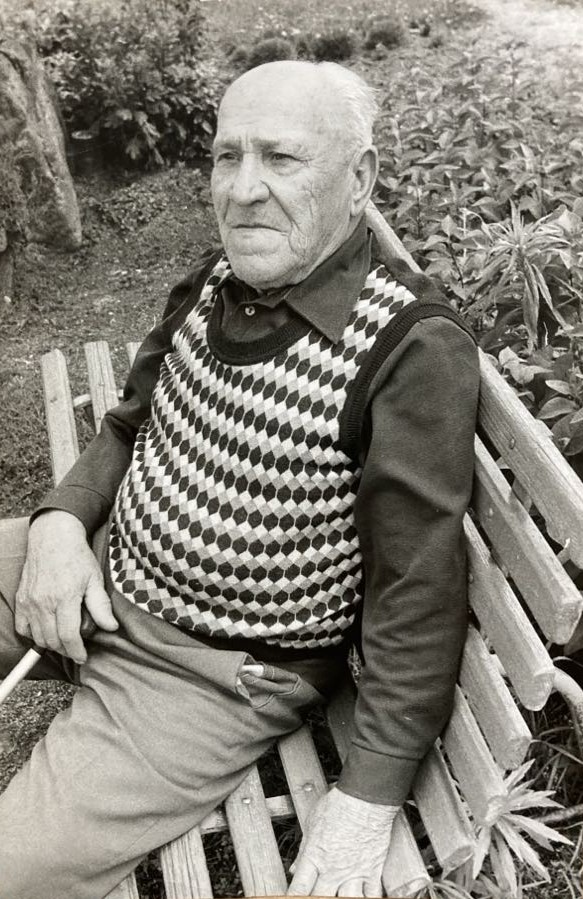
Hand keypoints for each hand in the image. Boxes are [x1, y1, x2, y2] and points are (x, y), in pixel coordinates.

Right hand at [15, 510, 117, 663]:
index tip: (82, 656)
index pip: (69, 637)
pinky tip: (45, 630)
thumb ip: (101, 605)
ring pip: (37, 637)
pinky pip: (22, 627)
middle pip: (52, 641)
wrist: (53, 538)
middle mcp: (44, 602)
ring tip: (63, 640)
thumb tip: (111, 627)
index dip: (77, 652)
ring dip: (51, 644)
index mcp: (65, 598)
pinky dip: (32, 634)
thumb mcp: (95, 579)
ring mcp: (30, 601)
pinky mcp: (21, 599)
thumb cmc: (77, 557)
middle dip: (66, 649)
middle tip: (75, 648)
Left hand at [287, 786, 397, 896]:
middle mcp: (333, 870)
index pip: (299, 889)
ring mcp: (354, 873)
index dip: (293, 898)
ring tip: (338, 893)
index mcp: (315, 857)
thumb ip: (303, 850)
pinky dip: (367, 898)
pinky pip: (372, 896)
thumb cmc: (338, 805)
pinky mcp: (372, 871)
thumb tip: (295, 869)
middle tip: (316, 895)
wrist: (365, 799)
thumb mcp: (312, 823)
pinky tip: (362, 896)